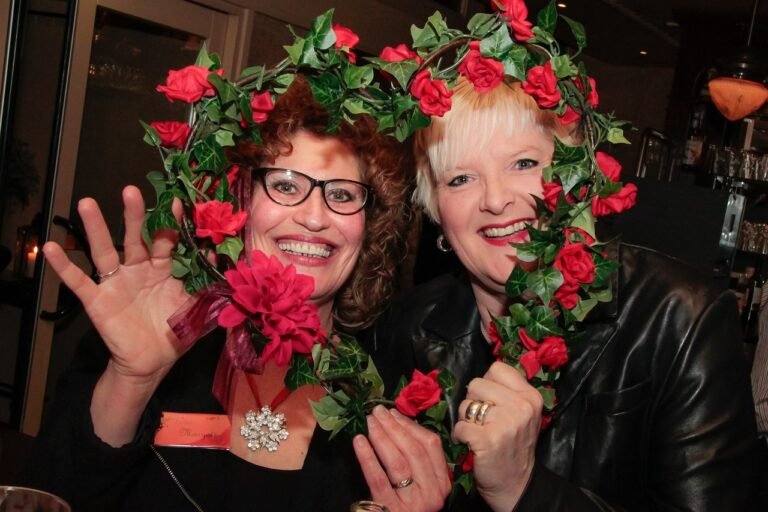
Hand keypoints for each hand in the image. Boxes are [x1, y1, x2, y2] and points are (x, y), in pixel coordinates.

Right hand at [43, 186, 191, 444]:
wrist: (152, 362)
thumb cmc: (175, 330)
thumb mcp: (197, 307)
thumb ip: (209, 283)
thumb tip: (223, 258)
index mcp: (164, 268)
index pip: (167, 239)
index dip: (172, 222)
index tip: (177, 201)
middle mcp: (138, 269)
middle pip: (135, 236)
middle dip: (134, 214)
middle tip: (131, 190)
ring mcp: (116, 282)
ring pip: (104, 250)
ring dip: (95, 227)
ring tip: (86, 203)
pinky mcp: (98, 300)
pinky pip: (78, 281)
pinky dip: (63, 266)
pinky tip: (50, 248)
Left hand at [353, 406, 450, 511]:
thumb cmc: (406, 505)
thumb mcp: (419, 483)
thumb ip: (415, 458)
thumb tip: (396, 420)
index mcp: (442, 482)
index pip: (430, 446)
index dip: (410, 425)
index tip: (392, 412)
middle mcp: (433, 493)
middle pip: (413, 451)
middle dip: (394, 427)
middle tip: (376, 412)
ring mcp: (414, 504)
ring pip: (398, 462)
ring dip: (381, 437)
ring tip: (368, 423)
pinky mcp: (392, 511)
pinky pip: (379, 480)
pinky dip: (368, 458)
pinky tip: (359, 442)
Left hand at [453, 362, 542, 511]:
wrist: (516, 486)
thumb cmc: (514, 447)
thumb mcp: (522, 415)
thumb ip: (508, 392)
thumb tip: (482, 376)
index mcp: (530, 397)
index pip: (496, 369)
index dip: (487, 384)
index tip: (489, 401)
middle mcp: (522, 407)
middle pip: (477, 384)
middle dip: (472, 402)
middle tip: (480, 420)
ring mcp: (506, 423)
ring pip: (466, 405)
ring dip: (464, 419)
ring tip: (476, 432)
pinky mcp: (488, 440)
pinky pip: (460, 426)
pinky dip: (459, 436)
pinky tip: (469, 444)